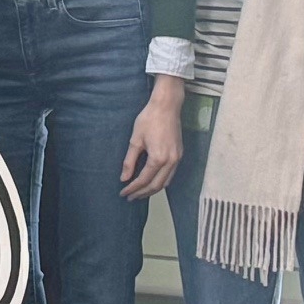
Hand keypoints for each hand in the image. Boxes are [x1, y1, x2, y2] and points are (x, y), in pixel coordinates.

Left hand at [120, 75, 185, 200]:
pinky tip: (152, 181)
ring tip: (139, 192)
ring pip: (165, 182)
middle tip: (130, 197)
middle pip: (156, 185)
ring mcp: (177, 158)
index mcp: (158, 158)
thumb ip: (129, 161)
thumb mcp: (135, 140)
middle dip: (142, 193)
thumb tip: (124, 178)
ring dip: (152, 189)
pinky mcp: (179, 154)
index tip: (123, 193)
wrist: (167, 106)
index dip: (133, 188)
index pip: (144, 180)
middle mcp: (171, 161)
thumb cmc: (149, 119)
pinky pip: (171, 174)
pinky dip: (161, 181)